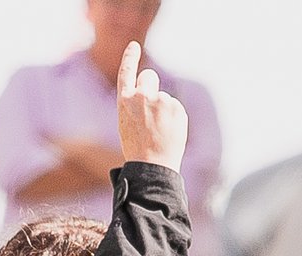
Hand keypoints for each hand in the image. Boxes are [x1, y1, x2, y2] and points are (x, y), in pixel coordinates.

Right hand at [116, 43, 188, 171]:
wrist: (153, 165)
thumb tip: (151, 96)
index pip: (127, 72)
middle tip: (153, 108)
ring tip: (160, 130)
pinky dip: (175, 117)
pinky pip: (176, 107)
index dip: (130, 57)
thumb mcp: (127, 123)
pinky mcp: (176, 107)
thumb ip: (136, 105)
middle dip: (152, 86)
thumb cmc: (137, 149)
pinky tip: (169, 132)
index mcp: (124, 100)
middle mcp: (142, 96)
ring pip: (164, 97)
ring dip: (164, 109)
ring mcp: (160, 100)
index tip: (134, 45)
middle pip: (149, 76)